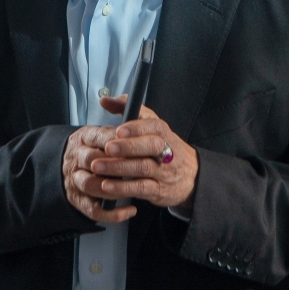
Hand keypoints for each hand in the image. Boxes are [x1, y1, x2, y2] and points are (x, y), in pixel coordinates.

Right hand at [63, 121, 136, 223]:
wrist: (72, 162)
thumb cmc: (95, 147)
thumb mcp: (103, 131)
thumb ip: (118, 126)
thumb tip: (134, 113)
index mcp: (84, 138)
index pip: (100, 137)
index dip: (120, 143)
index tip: (138, 145)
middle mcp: (76, 158)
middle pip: (92, 160)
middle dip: (116, 165)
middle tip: (139, 168)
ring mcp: (75, 180)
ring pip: (91, 185)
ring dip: (114, 189)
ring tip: (134, 188)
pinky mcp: (78, 199)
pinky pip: (93, 210)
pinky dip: (112, 213)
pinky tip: (130, 210)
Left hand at [90, 96, 198, 212]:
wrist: (191, 175)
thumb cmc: (161, 145)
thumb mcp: (150, 124)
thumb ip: (127, 109)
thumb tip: (104, 100)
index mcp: (163, 131)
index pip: (153, 126)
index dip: (136, 128)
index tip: (118, 130)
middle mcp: (166, 150)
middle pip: (150, 146)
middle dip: (128, 147)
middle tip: (107, 148)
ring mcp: (163, 171)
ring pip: (143, 168)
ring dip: (119, 168)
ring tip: (97, 166)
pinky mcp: (159, 190)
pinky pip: (141, 189)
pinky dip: (123, 187)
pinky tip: (106, 186)